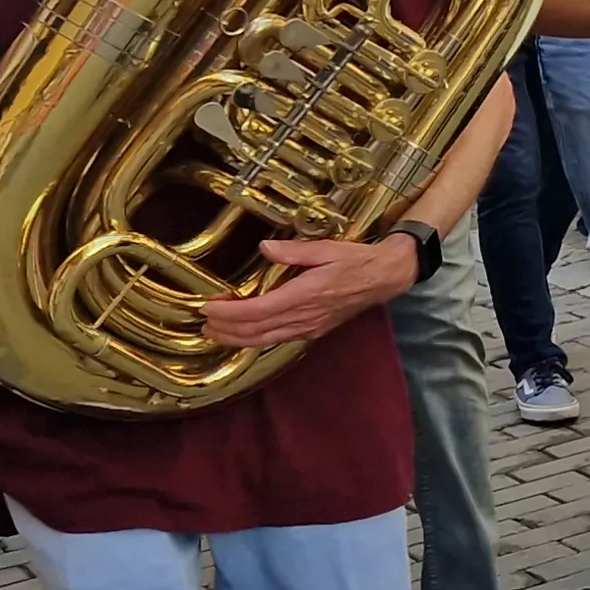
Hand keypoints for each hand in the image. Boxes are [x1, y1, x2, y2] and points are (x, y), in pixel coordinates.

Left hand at [201, 235, 419, 348]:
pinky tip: (243, 335)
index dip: (229, 313)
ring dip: (236, 339)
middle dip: (226, 329)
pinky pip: (277, 339)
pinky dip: (255, 340)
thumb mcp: (327, 248)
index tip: (209, 308)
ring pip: (264, 340)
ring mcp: (309, 327)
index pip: (258, 311)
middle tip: (204, 322)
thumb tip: (264, 248)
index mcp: (306, 295)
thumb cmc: (357, 260)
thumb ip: (294, 251)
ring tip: (215, 333)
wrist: (385, 278)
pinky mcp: (313, 331)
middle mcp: (305, 317)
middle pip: (256, 331)